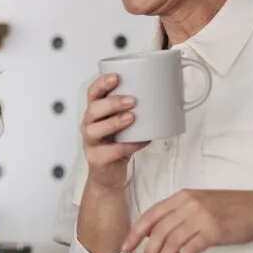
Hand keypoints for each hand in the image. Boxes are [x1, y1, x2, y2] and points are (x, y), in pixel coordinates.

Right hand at [81, 73, 150, 190]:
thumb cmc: (116, 145)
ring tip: (132, 118)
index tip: (116, 76)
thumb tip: (164, 95)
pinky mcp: (97, 159)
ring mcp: (91, 143)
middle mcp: (89, 126)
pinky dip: (129, 145)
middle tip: (132, 100)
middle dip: (112, 103)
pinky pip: (112, 151)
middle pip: (93, 110)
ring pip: (95, 129)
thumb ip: (134, 111)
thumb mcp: (123, 126)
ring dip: (114, 122)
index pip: (92, 93)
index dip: (101, 83)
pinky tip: (142, 140)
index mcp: (95, 113)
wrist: (108, 175)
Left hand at [121, 189, 252, 252]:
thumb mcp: (199, 203)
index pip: (151, 214)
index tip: (126, 247)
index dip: (136, 232)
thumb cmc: (227, 209)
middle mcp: (189, 205)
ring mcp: (201, 217)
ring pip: (172, 242)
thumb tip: (153, 233)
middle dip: (148, 252)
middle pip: (159, 231)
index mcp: (182, 196)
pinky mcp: (213, 231)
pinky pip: (190, 250)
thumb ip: (177, 213)